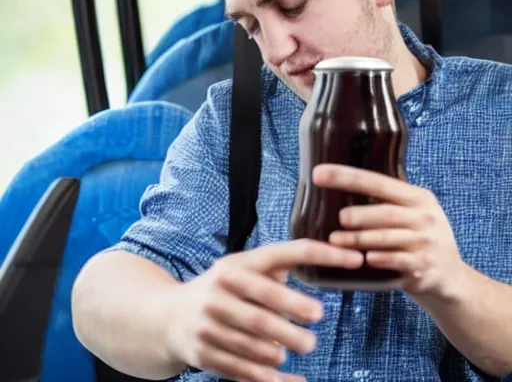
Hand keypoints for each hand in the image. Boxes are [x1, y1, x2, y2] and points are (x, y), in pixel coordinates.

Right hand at [167, 239, 363, 381]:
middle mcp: (221, 292)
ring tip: (302, 347)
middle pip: (262, 307)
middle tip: (317, 320)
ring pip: (254, 343)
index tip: (354, 259)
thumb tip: (324, 262)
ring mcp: (210, 324)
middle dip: (292, 313)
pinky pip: (243, 371)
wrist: (168, 317)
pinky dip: (271, 379)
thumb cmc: (222, 290)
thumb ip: (276, 268)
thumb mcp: (243, 270)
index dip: (322, 255)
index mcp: (237, 266)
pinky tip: (294, 381)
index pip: (284, 255)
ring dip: (281, 349)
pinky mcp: (205, 354)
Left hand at [313, 164, 467, 299]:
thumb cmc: (418, 238)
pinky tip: (365, 259)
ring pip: (388, 238)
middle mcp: (425, 217)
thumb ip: (384, 202)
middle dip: (359, 215)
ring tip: (335, 241)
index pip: (379, 182)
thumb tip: (337, 191)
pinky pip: (398, 261)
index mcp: (418, 197)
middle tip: (339, 218)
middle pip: (387, 212)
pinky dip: (380, 259)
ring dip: (359, 239)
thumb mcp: (411, 213)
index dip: (347, 177)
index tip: (318, 174)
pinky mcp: (425, 267)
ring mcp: (427, 243)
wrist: (450, 276)